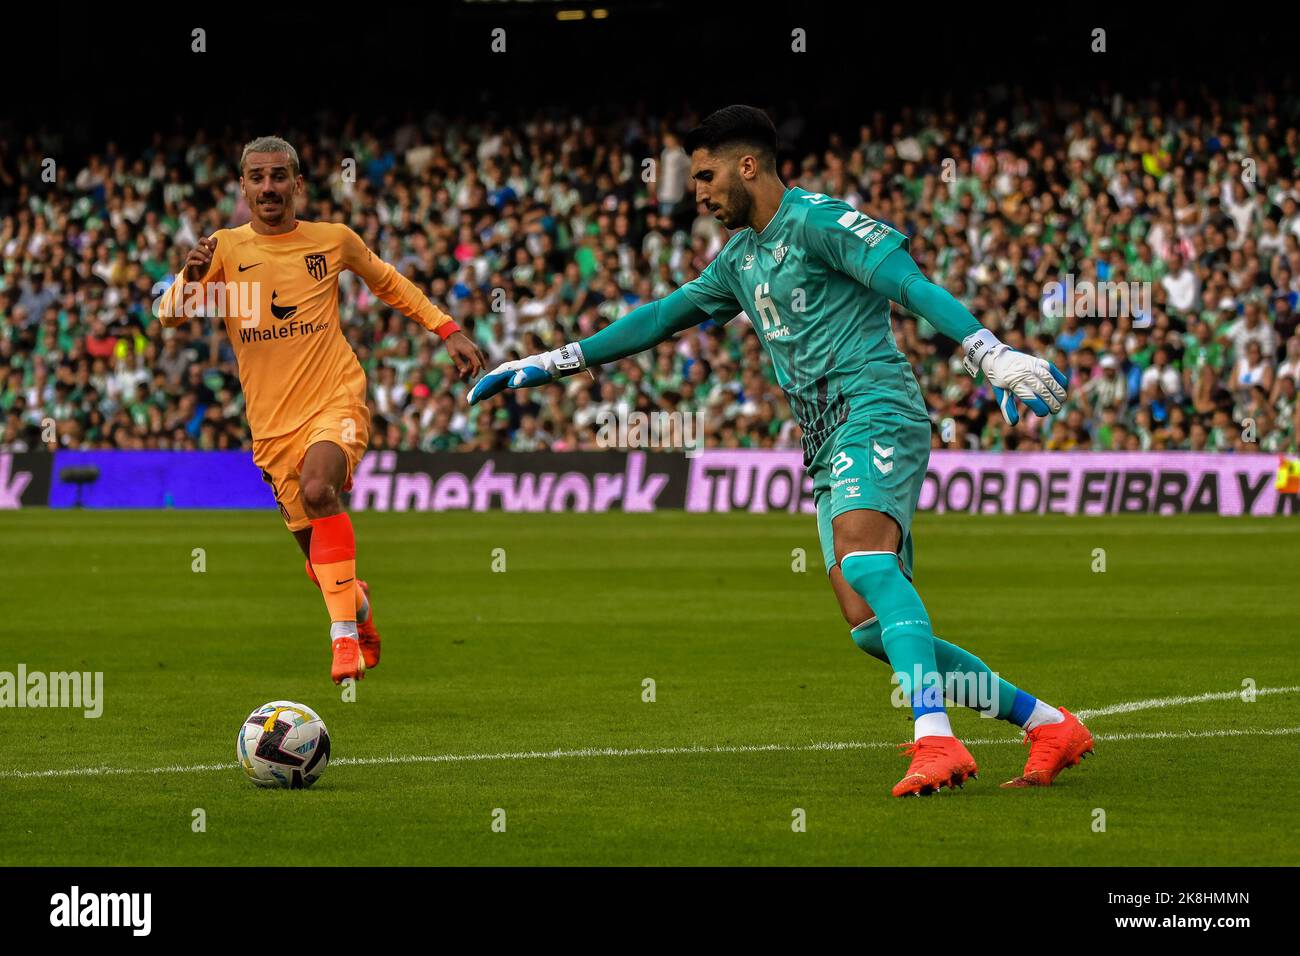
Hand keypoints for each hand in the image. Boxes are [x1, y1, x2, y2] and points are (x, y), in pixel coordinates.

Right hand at [184, 236, 216, 281]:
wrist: (196, 275)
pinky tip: (202, 263)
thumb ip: (212, 247)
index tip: (213, 247)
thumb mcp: (209, 255)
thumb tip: (215, 238)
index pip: (201, 240)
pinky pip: (190, 262)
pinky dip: (196, 262)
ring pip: (194, 253)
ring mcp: (190, 258)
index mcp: (199, 248)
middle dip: (205, 250)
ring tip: (208, 261)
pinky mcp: (188, 265)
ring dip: (202, 256)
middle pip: (198, 246)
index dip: (207, 241)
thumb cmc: (203, 264)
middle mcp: (194, 251)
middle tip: (211, 256)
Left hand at [443, 330, 487, 380]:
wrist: (452, 334)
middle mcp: (475, 350)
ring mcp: (475, 348)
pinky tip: (472, 367)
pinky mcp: (474, 348)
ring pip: (477, 361)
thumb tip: (464, 372)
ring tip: (462, 372)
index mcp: (470, 352)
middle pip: (477, 363)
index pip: (477, 364)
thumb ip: (459, 364)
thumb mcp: (453, 355)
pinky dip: (474, 363)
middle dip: (471, 370)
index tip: (472, 377)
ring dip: (471, 367)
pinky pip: (477, 357)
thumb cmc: (452, 344)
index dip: (475, 372)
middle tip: (461, 375)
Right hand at [468, 342, 585, 404]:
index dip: (482, 389)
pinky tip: (486, 396)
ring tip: (473, 400)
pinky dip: (490, 391)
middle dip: (478, 391)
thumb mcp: (534, 375)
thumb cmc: (542, 371)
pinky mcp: (511, 378)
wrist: (548, 365)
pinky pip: (497, 385)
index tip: (474, 398)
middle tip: (469, 401)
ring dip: (483, 391)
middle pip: (488, 381)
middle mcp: (505, 371)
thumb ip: (524, 378)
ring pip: (491, 383)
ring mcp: (508, 374)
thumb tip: (514, 383)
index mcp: (508, 370)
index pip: (491, 380)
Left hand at [962, 329, 1067, 425]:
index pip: (1030, 398)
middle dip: (1052, 402)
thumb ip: (1008, 408)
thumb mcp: (1001, 394)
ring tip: (1061, 402)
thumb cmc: (1000, 380)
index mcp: (1013, 383)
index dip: (1040, 407)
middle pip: (1042, 390)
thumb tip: (1013, 423)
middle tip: (1055, 411)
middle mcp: (1024, 374)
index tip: (1043, 413)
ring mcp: (1033, 366)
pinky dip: (1059, 380)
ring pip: (1050, 380)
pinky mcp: (1039, 361)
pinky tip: (1061, 389)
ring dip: (1058, 392)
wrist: (998, 357)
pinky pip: (1053, 371)